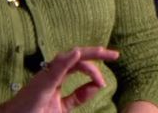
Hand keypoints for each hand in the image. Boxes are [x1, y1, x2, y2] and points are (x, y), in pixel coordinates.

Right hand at [0, 46, 119, 112]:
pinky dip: (67, 60)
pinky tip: (77, 54)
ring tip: (103, 51)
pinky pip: (55, 68)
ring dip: (87, 54)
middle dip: (97, 54)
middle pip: (77, 57)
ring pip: (69, 58)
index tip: (103, 84)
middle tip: (115, 54)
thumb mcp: (62, 106)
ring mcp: (46, 76)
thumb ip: (78, 97)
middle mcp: (52, 72)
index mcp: (57, 76)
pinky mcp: (42, 83)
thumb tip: (97, 86)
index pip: (79, 65)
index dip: (94, 71)